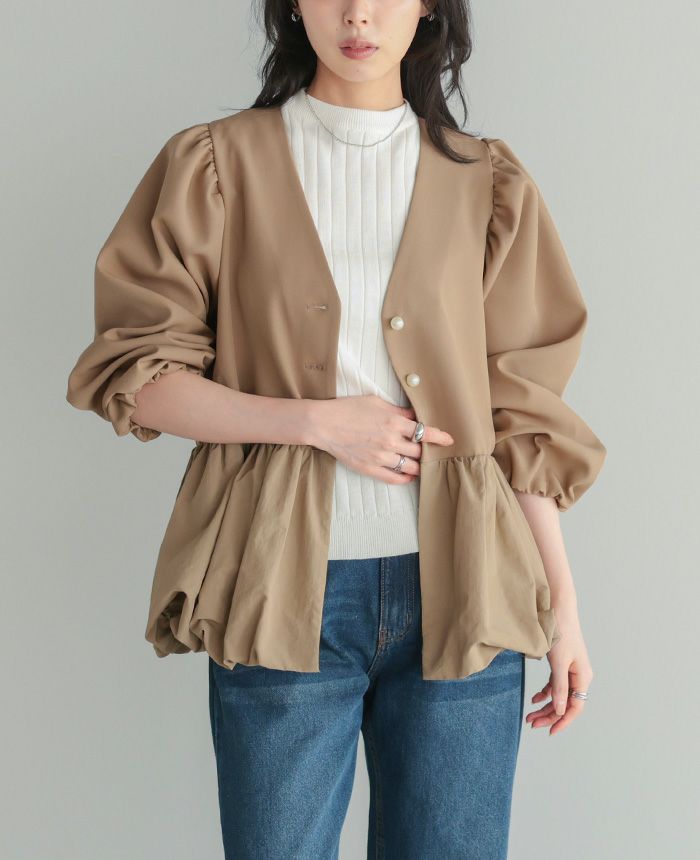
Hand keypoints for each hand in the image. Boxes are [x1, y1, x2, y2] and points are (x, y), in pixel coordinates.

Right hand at [308, 394, 453, 483]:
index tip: (448, 440)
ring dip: (418, 466)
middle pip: (420, 451)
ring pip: (411, 467)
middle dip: (428, 452)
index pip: (425, 432)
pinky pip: (394, 478)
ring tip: (421, 464)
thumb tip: (414, 416)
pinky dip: (405, 478)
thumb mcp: (376, 402)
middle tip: (432, 452)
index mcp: (394, 422)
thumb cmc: (348, 408)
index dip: (440, 437)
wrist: (324, 424)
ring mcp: (381, 457)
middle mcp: (391, 441)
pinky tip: (408, 475)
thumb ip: (398, 411)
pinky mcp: (370, 468)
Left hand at [525, 610, 592, 735]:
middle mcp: (579, 676)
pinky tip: (535, 699)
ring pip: (559, 695)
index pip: (576, 707)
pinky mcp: (562, 664)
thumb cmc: (560, 633)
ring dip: (545, 706)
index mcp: (583, 677)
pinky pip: (555, 685)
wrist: (557, 609)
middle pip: (566, 704)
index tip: (550, 732)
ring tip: (529, 716)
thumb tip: (561, 711)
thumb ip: (560, 687)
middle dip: (549, 715)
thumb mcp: (558, 662)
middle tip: (531, 723)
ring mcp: (571, 670)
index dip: (563, 721)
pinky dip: (546, 693)